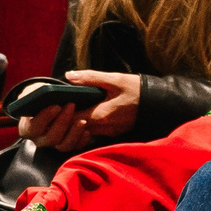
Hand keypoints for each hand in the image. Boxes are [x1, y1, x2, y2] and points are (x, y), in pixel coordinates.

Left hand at [14, 70, 141, 152]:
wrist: (158, 104)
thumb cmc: (137, 90)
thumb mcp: (114, 79)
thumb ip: (90, 78)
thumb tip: (69, 76)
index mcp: (100, 115)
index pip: (70, 119)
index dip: (58, 113)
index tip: (52, 103)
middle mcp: (101, 128)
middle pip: (72, 130)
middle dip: (61, 121)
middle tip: (53, 108)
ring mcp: (107, 133)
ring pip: (80, 134)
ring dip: (71, 125)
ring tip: (64, 111)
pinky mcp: (111, 133)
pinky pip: (90, 134)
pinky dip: (81, 128)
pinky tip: (80, 115)